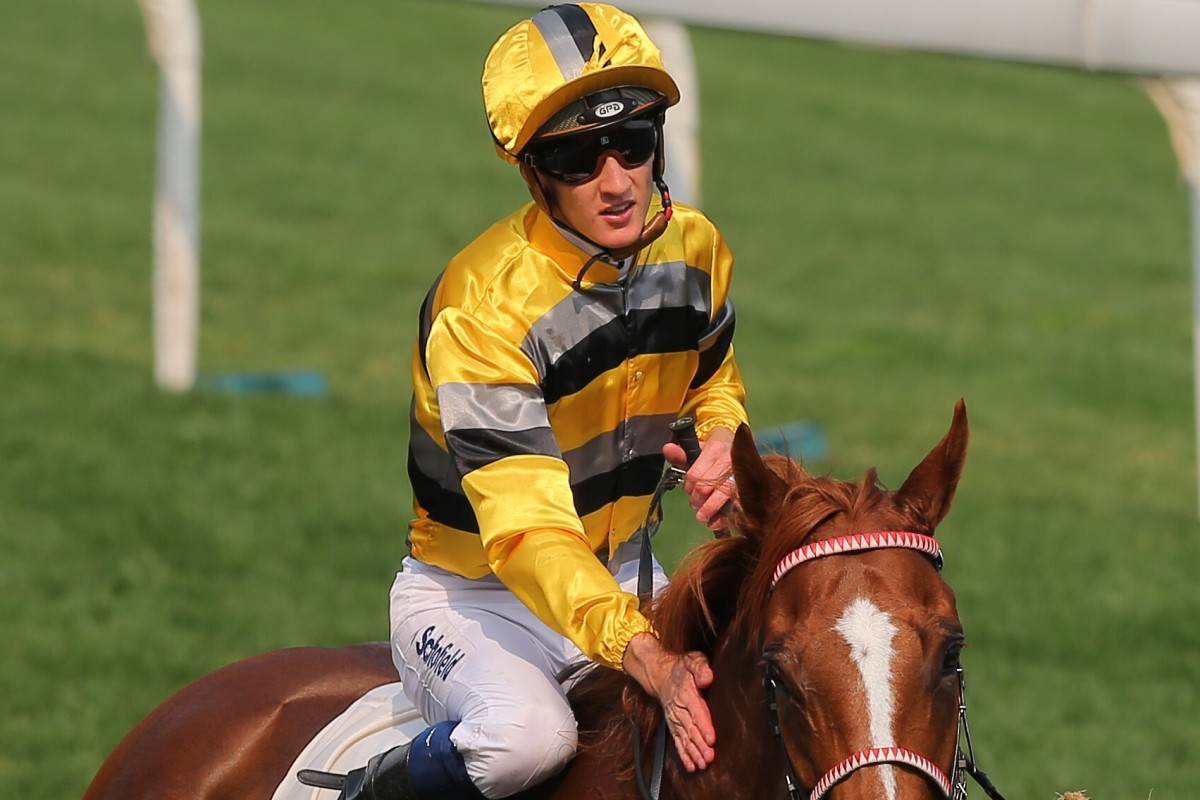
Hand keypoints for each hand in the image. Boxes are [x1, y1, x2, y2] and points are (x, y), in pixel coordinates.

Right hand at [622, 632, 715, 770]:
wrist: (660, 673)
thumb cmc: (682, 667)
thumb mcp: (693, 660)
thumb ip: (700, 667)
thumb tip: (707, 678)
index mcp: (686, 692)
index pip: (696, 710)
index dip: (703, 725)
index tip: (711, 739)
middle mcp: (679, 708)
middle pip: (690, 728)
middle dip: (700, 745)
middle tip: (709, 758)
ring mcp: (675, 718)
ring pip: (684, 738)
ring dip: (693, 752)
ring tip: (702, 765)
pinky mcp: (673, 725)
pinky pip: (677, 741)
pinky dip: (683, 755)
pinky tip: (691, 767)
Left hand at [662, 425, 736, 530]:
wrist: (740, 447)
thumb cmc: (716, 451)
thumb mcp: (698, 448)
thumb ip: (681, 454)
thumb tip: (668, 449)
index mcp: (715, 449)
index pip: (694, 475)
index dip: (688, 487)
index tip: (688, 490)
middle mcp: (729, 461)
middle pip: (705, 488)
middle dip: (696, 500)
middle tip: (694, 504)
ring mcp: (741, 475)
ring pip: (720, 498)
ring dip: (708, 510)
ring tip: (702, 516)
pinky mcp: (748, 488)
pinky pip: (735, 506)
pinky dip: (723, 518)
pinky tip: (715, 522)